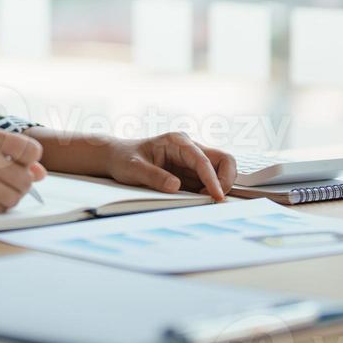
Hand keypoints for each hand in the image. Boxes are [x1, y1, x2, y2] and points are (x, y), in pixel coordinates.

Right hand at [0, 128, 45, 212]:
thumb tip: (42, 174)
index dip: (29, 157)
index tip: (20, 160)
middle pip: (26, 177)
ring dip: (10, 194)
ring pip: (16, 196)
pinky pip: (1, 209)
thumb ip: (12, 155)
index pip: (31, 150)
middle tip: (3, 175)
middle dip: (20, 179)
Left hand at [102, 133, 236, 201]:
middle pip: (223, 160)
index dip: (213, 178)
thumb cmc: (124, 158)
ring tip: (205, 201)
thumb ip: (153, 176)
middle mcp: (189, 148)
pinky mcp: (190, 173)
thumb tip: (175, 186)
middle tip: (215, 198)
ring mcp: (191, 160)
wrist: (116, 157)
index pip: (203, 160)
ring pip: (220, 170)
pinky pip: (209, 181)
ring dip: (219, 186)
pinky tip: (200, 200)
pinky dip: (211, 191)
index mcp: (177, 141)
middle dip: (226, 179)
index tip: (216, 196)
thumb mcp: (133, 168)